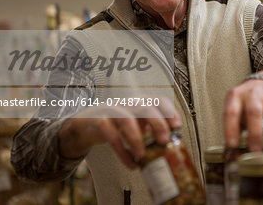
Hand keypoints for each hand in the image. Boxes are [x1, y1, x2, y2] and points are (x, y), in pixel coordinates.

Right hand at [58, 98, 180, 168]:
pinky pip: (111, 135)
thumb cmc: (115, 125)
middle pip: (146, 107)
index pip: (158, 100)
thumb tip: (169, 145)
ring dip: (137, 139)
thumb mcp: (135, 125)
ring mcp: (112, 111)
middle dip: (158, 124)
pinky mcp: (99, 121)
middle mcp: (128, 104)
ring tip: (142, 156)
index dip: (169, 111)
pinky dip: (122, 152)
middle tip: (163, 141)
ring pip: (126, 119)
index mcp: (139, 104)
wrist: (85, 125)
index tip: (177, 126)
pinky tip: (130, 163)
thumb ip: (150, 132)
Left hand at [224, 71, 262, 151]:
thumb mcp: (234, 107)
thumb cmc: (245, 101)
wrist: (262, 84)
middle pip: (254, 112)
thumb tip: (230, 152)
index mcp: (236, 95)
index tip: (233, 145)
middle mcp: (253, 95)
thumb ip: (232, 127)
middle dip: (255, 134)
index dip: (231, 129)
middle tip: (254, 151)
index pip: (231, 112)